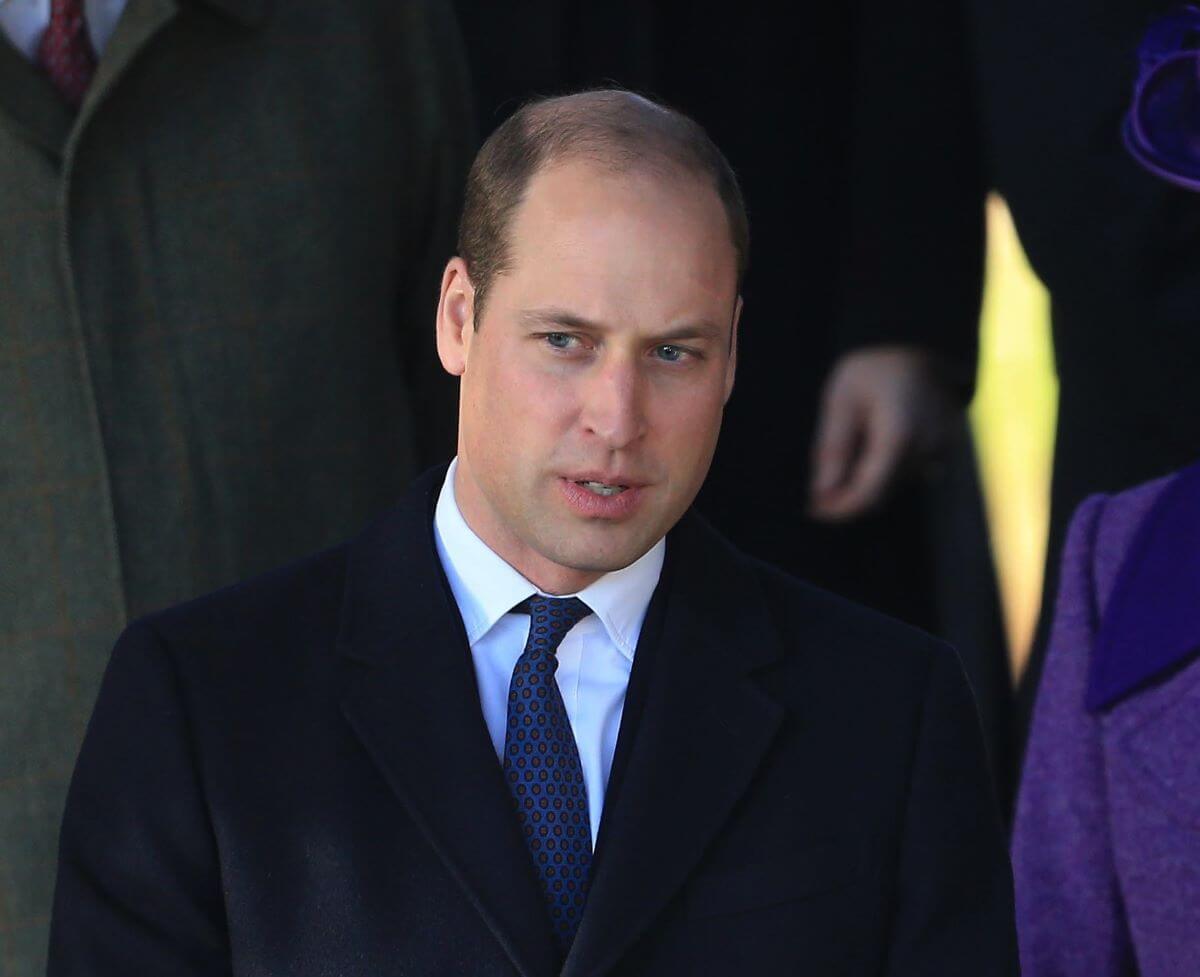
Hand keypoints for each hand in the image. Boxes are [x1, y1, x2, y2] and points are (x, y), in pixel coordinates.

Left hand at [809, 346, 963, 521]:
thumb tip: (822, 494)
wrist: (917, 340)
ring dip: (869, 479)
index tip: (817, 512)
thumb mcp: (841, 401)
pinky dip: (889, 467)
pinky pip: (913, 470)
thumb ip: (833, 449)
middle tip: (820, 491)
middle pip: (883, 491)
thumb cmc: (872, 368)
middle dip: (850, 495)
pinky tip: (875, 442)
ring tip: (850, 452)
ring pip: (897, 483)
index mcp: (898, 434)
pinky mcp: (949, 446)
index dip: (841, 509)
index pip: (870, 492)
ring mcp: (944, 447)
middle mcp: (928, 446)